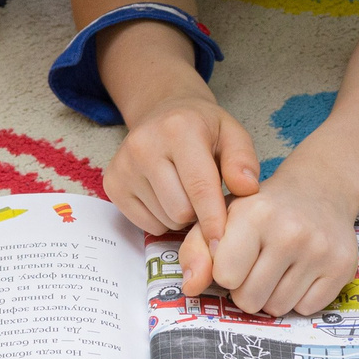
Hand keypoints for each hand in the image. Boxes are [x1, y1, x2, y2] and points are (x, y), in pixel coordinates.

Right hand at [106, 93, 258, 265]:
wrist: (163, 113)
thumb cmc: (203, 129)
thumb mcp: (232, 134)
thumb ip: (243, 160)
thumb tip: (247, 189)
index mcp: (179, 129)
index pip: (199, 186)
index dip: (213, 219)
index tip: (222, 246)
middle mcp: (144, 145)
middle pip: (180, 210)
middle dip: (199, 214)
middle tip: (204, 197)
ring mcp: (123, 165)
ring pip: (163, 220)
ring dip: (181, 217)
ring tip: (185, 192)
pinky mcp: (111, 183)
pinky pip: (145, 224)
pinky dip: (162, 219)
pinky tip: (166, 196)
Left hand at [203, 164, 358, 316]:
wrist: (318, 191)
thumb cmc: (261, 210)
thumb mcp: (221, 217)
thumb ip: (197, 251)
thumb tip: (190, 288)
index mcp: (255, 215)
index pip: (226, 277)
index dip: (226, 272)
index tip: (235, 257)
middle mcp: (291, 232)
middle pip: (250, 300)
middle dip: (247, 289)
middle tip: (257, 264)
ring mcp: (321, 251)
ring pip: (278, 308)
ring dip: (272, 295)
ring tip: (278, 266)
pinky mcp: (343, 267)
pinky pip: (307, 309)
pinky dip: (299, 297)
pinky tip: (300, 271)